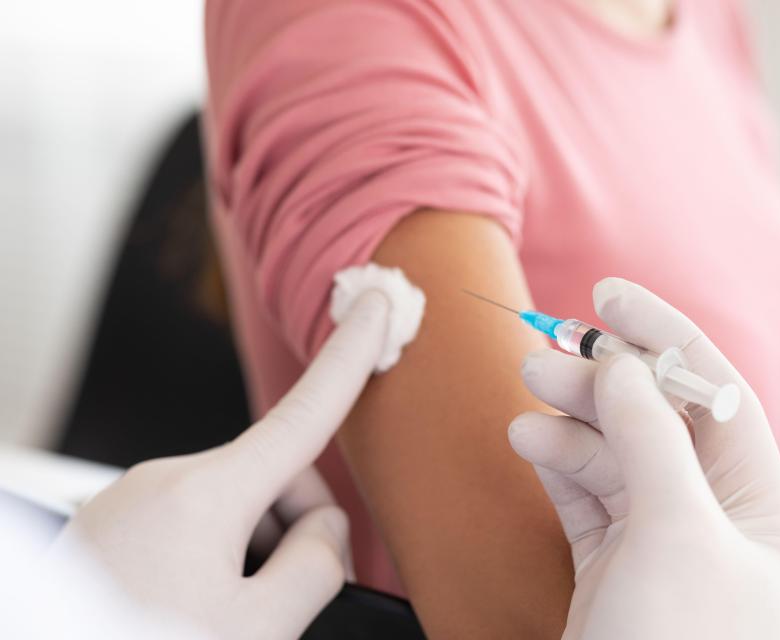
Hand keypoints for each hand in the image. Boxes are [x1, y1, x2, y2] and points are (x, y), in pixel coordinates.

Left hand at [45, 291, 390, 638]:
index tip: (373, 306)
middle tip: (286, 606)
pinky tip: (194, 611)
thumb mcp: (256, 629)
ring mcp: (130, 504)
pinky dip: (213, 561)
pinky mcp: (111, 529)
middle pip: (275, 479)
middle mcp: (161, 483)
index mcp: (201, 496)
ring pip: (235, 507)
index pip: (302, 415)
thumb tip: (322, 534)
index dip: (350, 357)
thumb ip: (315, 567)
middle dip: (297, 532)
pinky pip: (192, 525)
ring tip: (227, 618)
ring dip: (253, 555)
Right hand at [509, 278, 779, 638]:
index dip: (667, 339)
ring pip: (613, 453)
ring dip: (569, 420)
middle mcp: (713, 520)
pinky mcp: (610, 560)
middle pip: (656, 420)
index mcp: (760, 513)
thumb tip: (622, 363)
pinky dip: (555, 461)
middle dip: (602, 382)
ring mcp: (658, 540)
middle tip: (546, 354)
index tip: (612, 296)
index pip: (716, 398)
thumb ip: (649, 436)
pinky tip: (528, 440)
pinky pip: (583, 490)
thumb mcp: (673, 532)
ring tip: (526, 400)